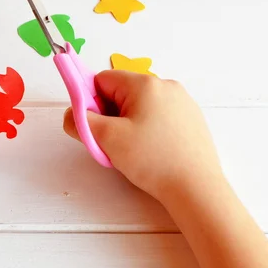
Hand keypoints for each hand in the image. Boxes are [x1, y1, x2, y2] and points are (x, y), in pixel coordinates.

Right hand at [64, 70, 223, 202]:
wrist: (197, 188)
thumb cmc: (152, 160)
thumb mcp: (107, 139)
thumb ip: (80, 122)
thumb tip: (71, 114)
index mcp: (144, 84)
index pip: (102, 80)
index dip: (91, 102)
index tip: (96, 126)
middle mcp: (166, 85)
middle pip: (121, 92)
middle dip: (110, 114)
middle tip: (113, 141)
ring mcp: (182, 101)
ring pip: (139, 105)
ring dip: (128, 123)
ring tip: (134, 150)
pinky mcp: (192, 118)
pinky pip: (158, 115)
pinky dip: (148, 129)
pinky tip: (152, 151)